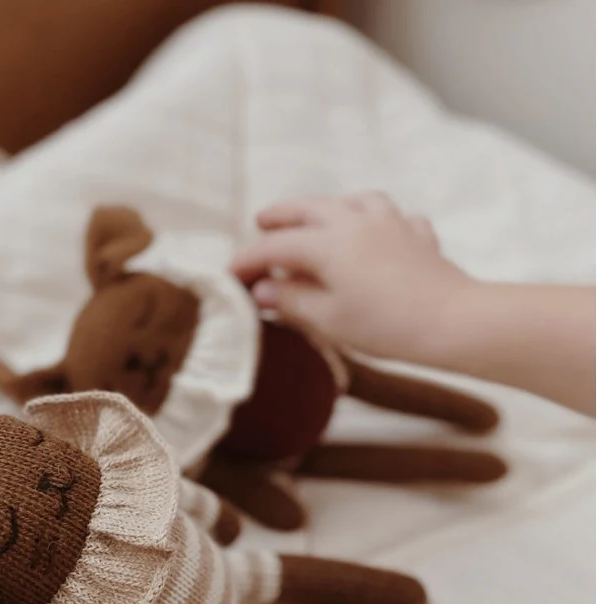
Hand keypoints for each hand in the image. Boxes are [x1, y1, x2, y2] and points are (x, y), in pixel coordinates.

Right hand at [230, 192, 472, 361]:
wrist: (451, 321)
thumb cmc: (385, 324)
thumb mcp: (327, 319)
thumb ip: (292, 300)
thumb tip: (264, 290)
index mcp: (328, 242)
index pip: (275, 246)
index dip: (248, 260)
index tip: (230, 275)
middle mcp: (357, 222)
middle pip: (310, 208)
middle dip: (282, 215)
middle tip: (261, 221)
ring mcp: (392, 224)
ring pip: (355, 201)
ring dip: (331, 206)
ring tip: (320, 219)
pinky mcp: (419, 238)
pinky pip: (394, 219)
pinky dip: (378, 222)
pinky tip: (378, 235)